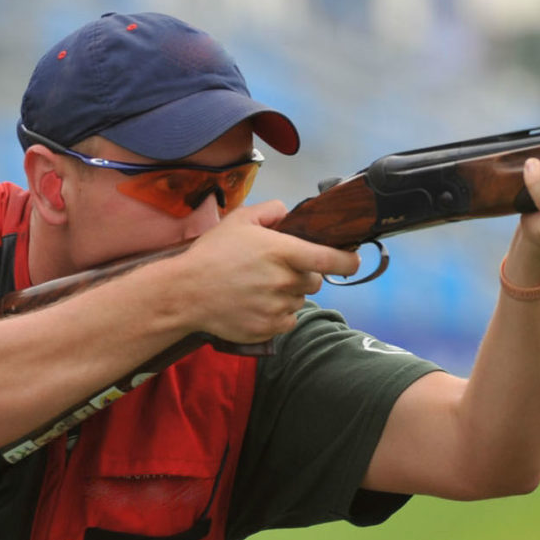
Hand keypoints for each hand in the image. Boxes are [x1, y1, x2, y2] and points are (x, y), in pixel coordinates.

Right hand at [174, 200, 360, 342]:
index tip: (353, 261)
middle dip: (303, 274)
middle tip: (278, 270)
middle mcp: (284, 281)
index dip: (349, 261)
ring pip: (300, 301)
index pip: (331, 259)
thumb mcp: (239, 221)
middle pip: (315, 281)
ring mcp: (277, 307)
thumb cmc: (211, 254)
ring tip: (260, 287)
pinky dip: (279, 314)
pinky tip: (257, 304)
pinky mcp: (268, 328)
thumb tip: (289, 213)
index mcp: (282, 252)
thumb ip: (271, 211)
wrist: (186, 293)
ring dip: (289, 295)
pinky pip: (288, 321)